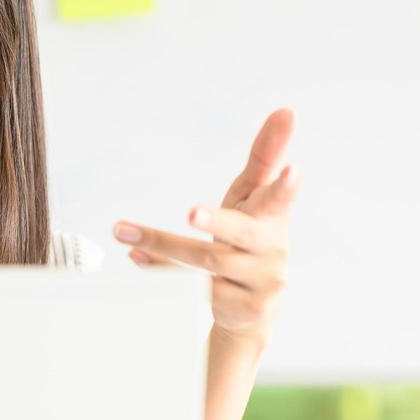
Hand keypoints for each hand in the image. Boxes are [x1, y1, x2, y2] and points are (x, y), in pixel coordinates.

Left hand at [112, 108, 298, 347]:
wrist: (253, 307)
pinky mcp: (244, 309)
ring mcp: (262, 281)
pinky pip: (195, 288)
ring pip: (207, 262)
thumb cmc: (250, 235)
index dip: (286, 186)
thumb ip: (264, 155)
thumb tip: (286, 110)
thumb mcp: (253, 197)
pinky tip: (138, 257)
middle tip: (190, 212)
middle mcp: (273, 249)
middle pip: (239, 234)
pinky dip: (162, 271)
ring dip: (163, 245)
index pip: (281, 198)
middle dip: (216, 221)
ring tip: (126, 233)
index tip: (292, 170)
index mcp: (274, 216)